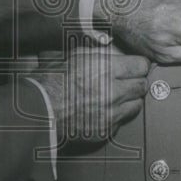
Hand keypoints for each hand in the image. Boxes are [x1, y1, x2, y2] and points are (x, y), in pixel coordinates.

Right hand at [29, 46, 148, 142]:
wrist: (38, 111)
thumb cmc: (49, 83)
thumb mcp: (73, 56)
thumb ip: (98, 54)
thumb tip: (114, 51)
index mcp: (104, 68)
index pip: (141, 65)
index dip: (139, 64)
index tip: (137, 65)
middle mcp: (112, 91)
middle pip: (142, 85)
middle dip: (136, 81)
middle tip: (128, 80)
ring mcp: (111, 112)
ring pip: (137, 104)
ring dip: (130, 99)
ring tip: (118, 95)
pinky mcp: (106, 129)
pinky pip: (122, 120)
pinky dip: (117, 115)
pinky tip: (105, 109)